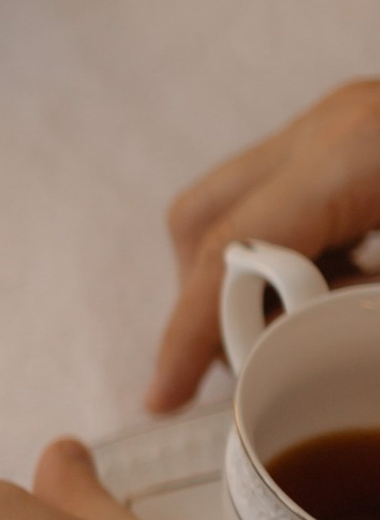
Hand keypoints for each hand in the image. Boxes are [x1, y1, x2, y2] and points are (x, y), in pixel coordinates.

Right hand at [148, 78, 379, 411]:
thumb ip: (352, 317)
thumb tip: (279, 352)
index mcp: (354, 154)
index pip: (230, 246)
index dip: (189, 330)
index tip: (164, 396)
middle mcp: (332, 126)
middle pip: (202, 215)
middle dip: (204, 300)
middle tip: (241, 363)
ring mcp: (341, 123)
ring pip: (234, 204)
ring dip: (246, 277)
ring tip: (303, 328)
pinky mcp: (355, 133)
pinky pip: (282, 197)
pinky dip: (288, 254)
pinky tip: (336, 290)